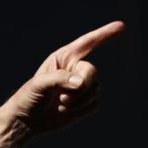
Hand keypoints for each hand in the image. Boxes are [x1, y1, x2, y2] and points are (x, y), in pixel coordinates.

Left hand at [0, 20, 124, 147]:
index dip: (104, 34)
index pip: (87, 43)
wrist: (26, 121)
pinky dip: (80, 110)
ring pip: (95, 90)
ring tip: (60, 104)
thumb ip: (59, 79)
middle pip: (91, 72)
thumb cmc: (28, 98)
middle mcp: (75, 70)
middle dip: (80, 86)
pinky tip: (65, 111)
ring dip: (77, 101)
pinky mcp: (84, 102)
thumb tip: (80, 83)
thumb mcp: (38, 85)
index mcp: (63, 59)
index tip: (121, 26)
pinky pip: (94, 104)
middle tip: (63, 97)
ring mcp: (81, 86)